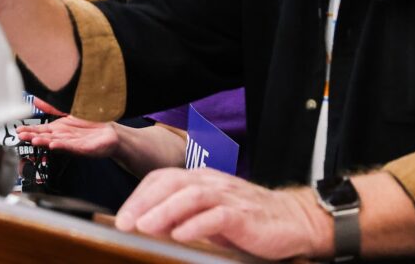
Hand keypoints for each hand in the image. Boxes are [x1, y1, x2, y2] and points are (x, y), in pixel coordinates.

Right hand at [16, 116, 121, 157]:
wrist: (110, 133)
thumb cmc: (89, 124)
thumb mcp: (68, 113)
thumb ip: (51, 108)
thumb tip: (35, 99)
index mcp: (58, 129)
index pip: (40, 130)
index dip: (29, 130)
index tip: (18, 130)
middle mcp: (63, 138)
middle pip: (45, 137)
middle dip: (33, 136)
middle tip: (21, 135)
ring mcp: (72, 144)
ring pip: (56, 143)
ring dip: (45, 142)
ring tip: (34, 140)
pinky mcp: (83, 148)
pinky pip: (71, 147)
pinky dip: (61, 146)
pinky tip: (53, 144)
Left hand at [114, 168, 329, 258]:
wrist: (293, 220)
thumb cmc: (248, 220)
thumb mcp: (210, 216)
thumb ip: (182, 216)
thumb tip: (148, 225)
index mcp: (202, 180)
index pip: (163, 178)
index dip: (139, 195)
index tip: (121, 217)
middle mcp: (213, 183)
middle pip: (172, 183)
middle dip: (144, 202)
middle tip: (124, 223)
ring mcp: (230, 197)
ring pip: (192, 196)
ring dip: (165, 211)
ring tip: (145, 227)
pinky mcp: (245, 215)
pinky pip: (218, 215)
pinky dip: (197, 224)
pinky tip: (181, 235)